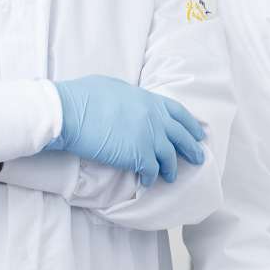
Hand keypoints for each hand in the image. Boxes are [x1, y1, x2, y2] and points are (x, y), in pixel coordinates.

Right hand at [44, 76, 205, 185]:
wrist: (70, 112)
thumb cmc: (84, 96)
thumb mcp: (114, 87)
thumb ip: (131, 98)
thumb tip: (131, 103)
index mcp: (149, 99)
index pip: (179, 113)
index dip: (190, 124)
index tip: (198, 133)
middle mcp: (154, 118)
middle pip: (181, 136)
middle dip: (192, 148)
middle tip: (199, 158)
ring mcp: (148, 137)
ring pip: (169, 157)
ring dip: (172, 168)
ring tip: (172, 176)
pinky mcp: (137, 156)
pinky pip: (152, 171)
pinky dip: (152, 178)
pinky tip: (149, 182)